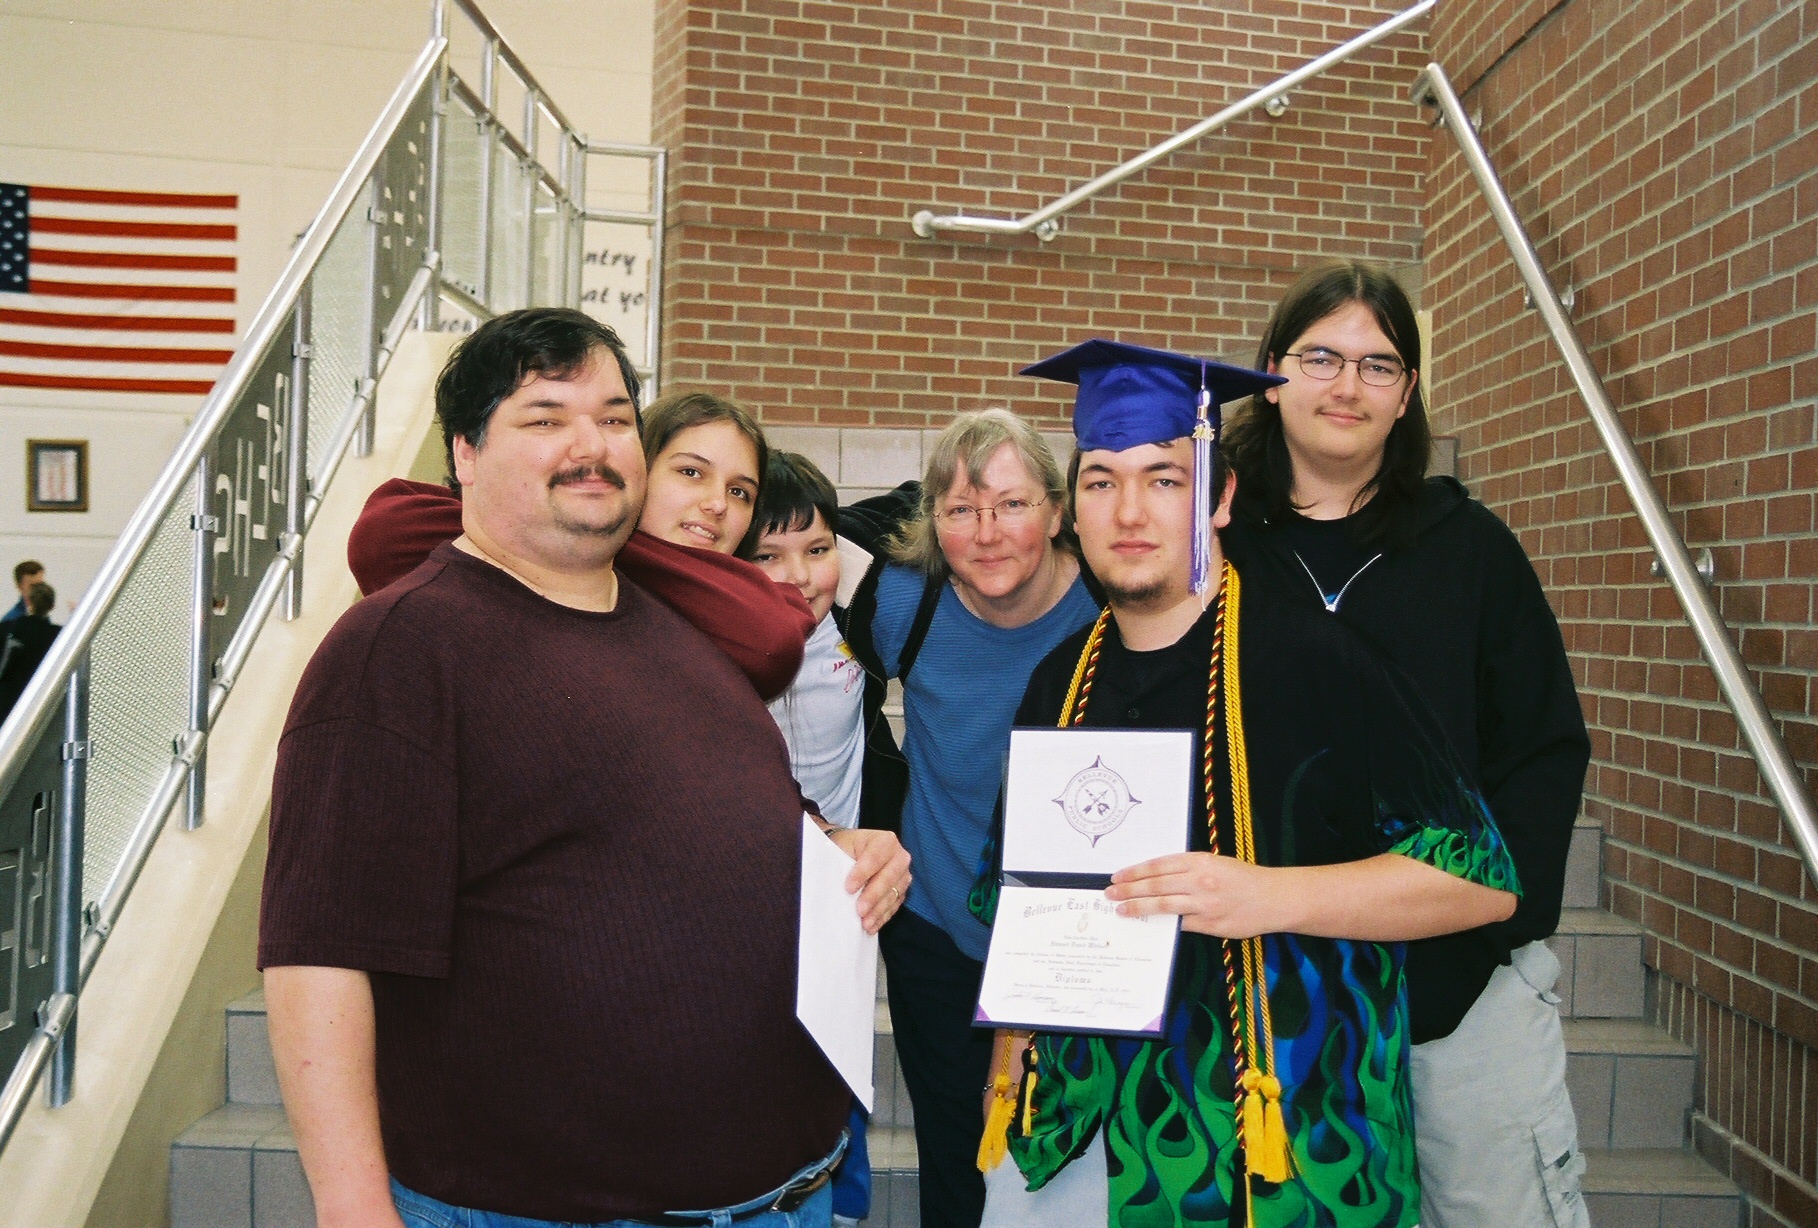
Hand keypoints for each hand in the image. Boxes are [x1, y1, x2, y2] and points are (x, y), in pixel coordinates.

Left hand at [825, 827, 911, 933]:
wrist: (852, 851)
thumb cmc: (846, 848)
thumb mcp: (842, 848)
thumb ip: (842, 862)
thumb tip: (833, 883)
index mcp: (884, 841)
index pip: (875, 857)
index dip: (862, 873)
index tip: (849, 888)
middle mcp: (899, 856)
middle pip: (889, 877)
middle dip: (873, 895)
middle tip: (859, 910)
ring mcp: (902, 875)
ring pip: (894, 894)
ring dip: (878, 910)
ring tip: (864, 923)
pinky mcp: (901, 891)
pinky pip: (894, 906)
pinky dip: (882, 917)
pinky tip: (871, 925)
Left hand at [1105, 852, 1285, 938]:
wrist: (1274, 898)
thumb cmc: (1244, 879)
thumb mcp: (1216, 863)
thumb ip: (1188, 870)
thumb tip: (1156, 879)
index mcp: (1200, 861)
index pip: (1158, 866)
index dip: (1135, 872)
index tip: (1117, 877)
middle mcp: (1200, 880)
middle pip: (1155, 885)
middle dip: (1128, 890)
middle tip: (1109, 894)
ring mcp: (1204, 904)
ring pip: (1163, 905)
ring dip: (1138, 908)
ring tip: (1121, 910)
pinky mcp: (1210, 925)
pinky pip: (1180, 925)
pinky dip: (1163, 925)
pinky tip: (1148, 925)